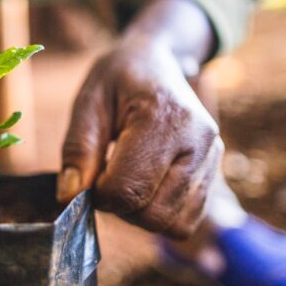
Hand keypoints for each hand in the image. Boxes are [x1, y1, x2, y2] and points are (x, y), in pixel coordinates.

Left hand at [57, 0, 223, 237]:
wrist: (158, 61)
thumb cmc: (118, 79)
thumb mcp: (88, 102)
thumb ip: (78, 149)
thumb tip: (70, 197)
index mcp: (164, 118)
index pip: (127, 190)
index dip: (98, 194)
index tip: (89, 174)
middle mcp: (198, 141)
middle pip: (152, 214)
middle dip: (120, 207)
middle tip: (105, 178)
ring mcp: (213, 158)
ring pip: (172, 224)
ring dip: (140, 215)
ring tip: (127, 182)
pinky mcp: (215, 173)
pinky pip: (187, 220)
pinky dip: (161, 215)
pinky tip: (146, 187)